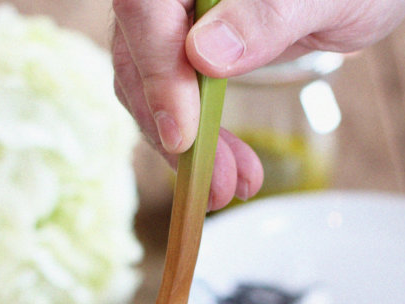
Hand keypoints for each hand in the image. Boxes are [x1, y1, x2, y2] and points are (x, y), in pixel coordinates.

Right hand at [112, 0, 404, 208]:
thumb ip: (266, 16)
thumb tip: (204, 54)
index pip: (144, 7)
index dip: (155, 72)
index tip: (183, 133)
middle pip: (138, 54)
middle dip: (172, 126)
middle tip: (216, 183)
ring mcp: (177, 19)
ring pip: (149, 86)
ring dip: (186, 147)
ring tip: (230, 186)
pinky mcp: (188, 51)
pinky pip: (173, 100)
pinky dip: (199, 142)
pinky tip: (229, 170)